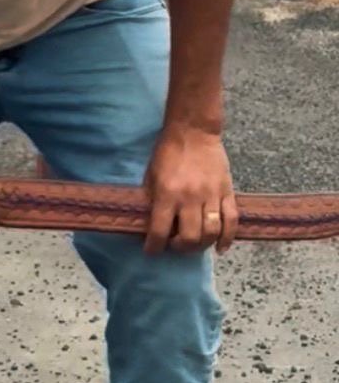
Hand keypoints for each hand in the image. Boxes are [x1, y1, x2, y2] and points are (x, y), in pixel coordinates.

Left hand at [143, 124, 238, 254]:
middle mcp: (190, 198)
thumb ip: (151, 199)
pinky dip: (227, 238)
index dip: (154, 246)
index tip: (151, 251)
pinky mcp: (227, 192)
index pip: (160, 230)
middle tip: (175, 245)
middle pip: (190, 237)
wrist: (193, 132)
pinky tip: (220, 247)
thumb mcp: (150, 175)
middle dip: (180, 248)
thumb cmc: (167, 152)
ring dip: (202, 245)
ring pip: (211, 232)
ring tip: (194, 245)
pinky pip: (231, 221)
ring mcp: (211, 196)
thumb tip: (150, 223)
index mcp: (167, 193)